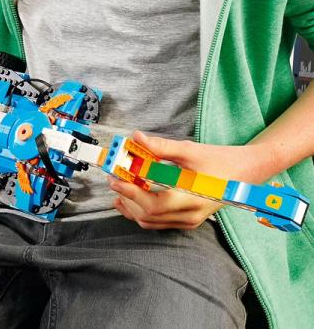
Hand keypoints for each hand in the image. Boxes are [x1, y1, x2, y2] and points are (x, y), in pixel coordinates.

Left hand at [110, 130, 269, 229]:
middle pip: (149, 215)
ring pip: (152, 222)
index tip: (114, 179)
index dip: (130, 193)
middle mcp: (191, 214)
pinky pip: (159, 222)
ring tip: (118, 188)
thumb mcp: (190, 150)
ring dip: (132, 207)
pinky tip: (129, 200)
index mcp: (193, 198)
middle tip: (112, 179)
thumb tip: (136, 138)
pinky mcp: (188, 220)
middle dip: (127, 198)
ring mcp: (190, 220)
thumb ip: (161, 147)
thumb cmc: (220, 160)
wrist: (246, 172)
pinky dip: (141, 212)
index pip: (154, 204)